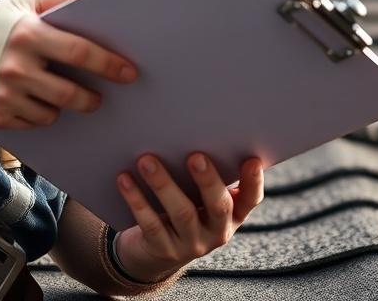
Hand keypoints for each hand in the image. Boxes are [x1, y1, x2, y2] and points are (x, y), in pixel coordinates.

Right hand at [0, 0, 137, 127]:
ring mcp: (5, 94)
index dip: (108, 63)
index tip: (129, 72)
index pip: (79, 51)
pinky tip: (37, 102)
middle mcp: (16, 66)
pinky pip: (33, 123)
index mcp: (27, 34)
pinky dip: (41, 114)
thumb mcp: (21, 3)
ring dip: (65, 107)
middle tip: (99, 97)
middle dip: (91, 98)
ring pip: (53, 112)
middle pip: (70, 93)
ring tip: (64, 96)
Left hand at [114, 153, 264, 281]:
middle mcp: (217, 231)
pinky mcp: (163, 249)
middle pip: (218, 206)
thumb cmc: (184, 206)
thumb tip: (193, 127)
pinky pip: (150, 223)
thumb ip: (204, 171)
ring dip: (164, 184)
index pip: (250, 199)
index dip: (253, 182)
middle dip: (207, 180)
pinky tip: (124, 178)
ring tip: (147, 160)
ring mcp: (191, 243)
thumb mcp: (200, 195)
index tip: (252, 160)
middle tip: (195, 155)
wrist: (154, 251)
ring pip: (181, 213)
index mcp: (233, 213)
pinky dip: (136, 199)